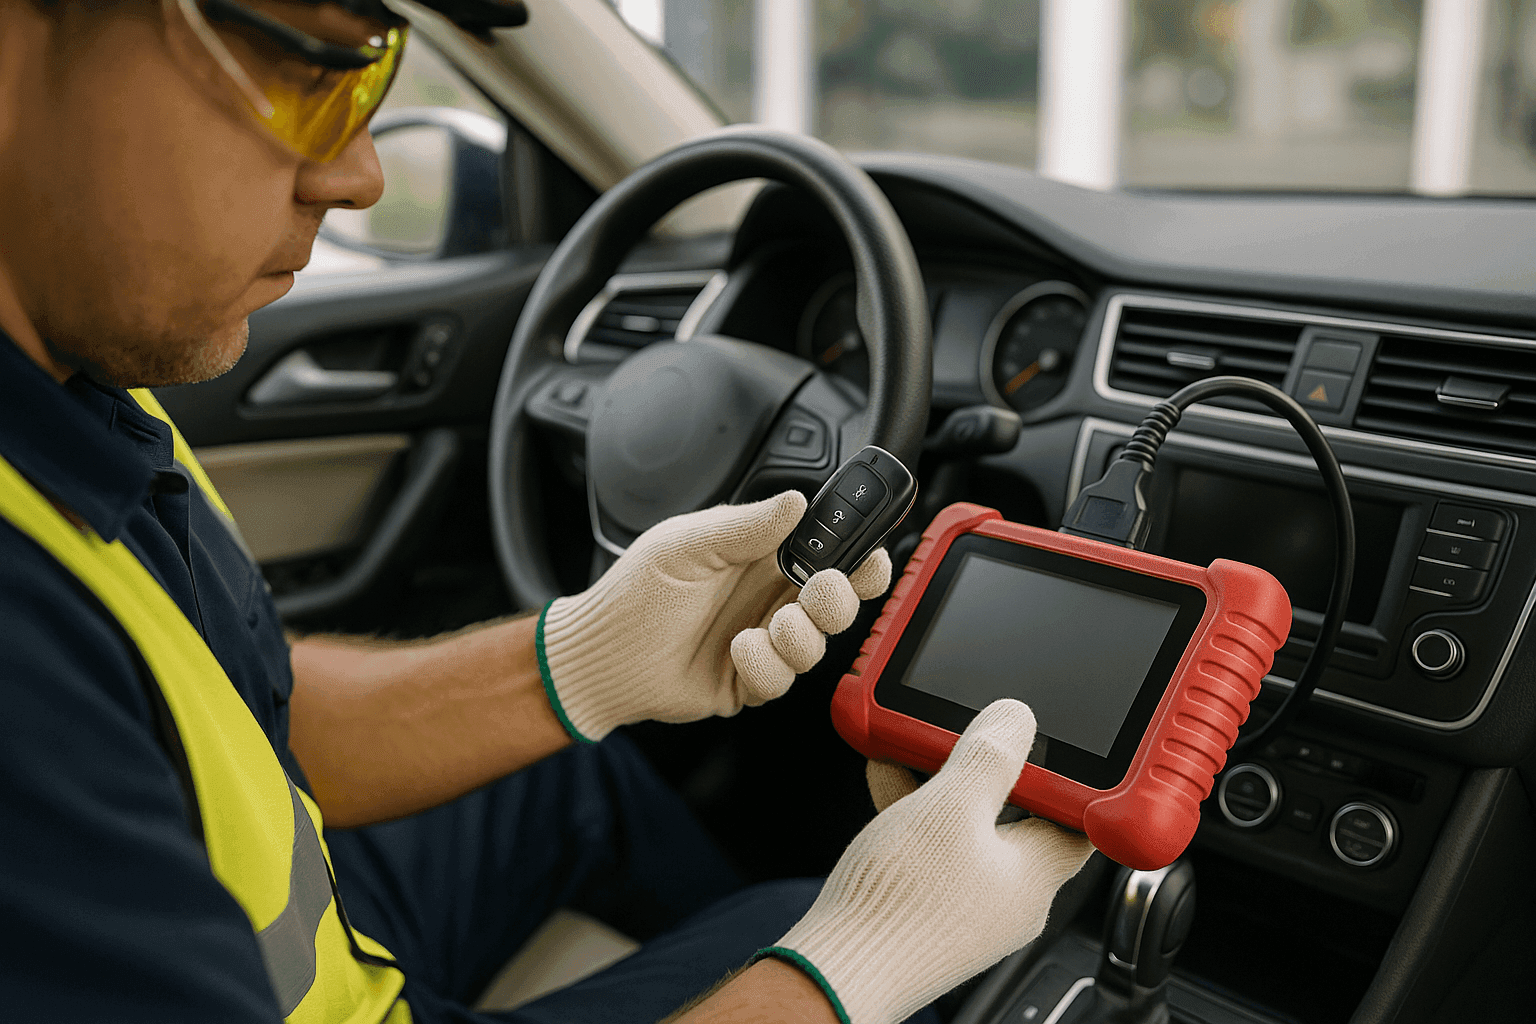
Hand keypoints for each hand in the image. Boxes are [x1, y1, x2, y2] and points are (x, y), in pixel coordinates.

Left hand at [538, 491, 891, 741]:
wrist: (601, 655)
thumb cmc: (634, 594)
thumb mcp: (687, 544)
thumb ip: (746, 525)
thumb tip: (795, 503)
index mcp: (762, 557)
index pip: (828, 553)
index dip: (858, 556)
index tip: (868, 557)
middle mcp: (768, 599)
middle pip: (838, 602)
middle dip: (841, 600)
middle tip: (820, 592)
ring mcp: (763, 641)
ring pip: (817, 646)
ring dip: (800, 636)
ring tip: (767, 627)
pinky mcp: (751, 680)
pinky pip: (781, 680)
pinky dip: (764, 666)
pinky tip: (736, 650)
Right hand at [763, 700, 1094, 1023]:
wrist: (838, 969)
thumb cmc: (898, 906)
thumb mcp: (949, 808)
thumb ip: (989, 758)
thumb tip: (1017, 720)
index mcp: (1036, 875)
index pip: (1081, 818)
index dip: (1070, 774)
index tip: (1047, 740)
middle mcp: (1010, 896)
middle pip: (1019, 815)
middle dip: (990, 767)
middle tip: (971, 733)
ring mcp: (968, 905)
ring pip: (969, 829)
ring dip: (944, 785)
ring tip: (916, 748)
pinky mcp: (928, 909)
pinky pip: (934, 848)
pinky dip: (916, 812)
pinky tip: (889, 781)